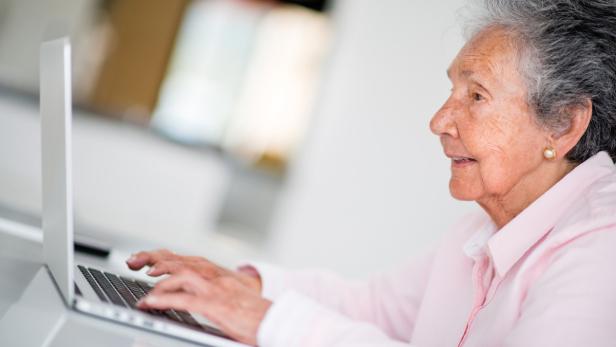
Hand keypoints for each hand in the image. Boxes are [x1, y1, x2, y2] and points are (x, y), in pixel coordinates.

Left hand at [137, 268, 271, 345]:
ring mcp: (218, 290)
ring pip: (183, 274)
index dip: (165, 256)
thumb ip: (215, 295)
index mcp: (220, 276)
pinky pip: (186, 300)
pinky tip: (152, 303)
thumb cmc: (258, 315)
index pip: (187, 259)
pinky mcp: (218, 306)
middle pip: (181, 261)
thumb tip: (195, 300)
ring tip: (142, 287)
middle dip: (154, 259)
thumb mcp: (233, 300)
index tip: (145, 259)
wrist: (280, 320)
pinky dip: (166, 299)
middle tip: (133, 262)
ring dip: (159, 279)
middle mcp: (217, 277)